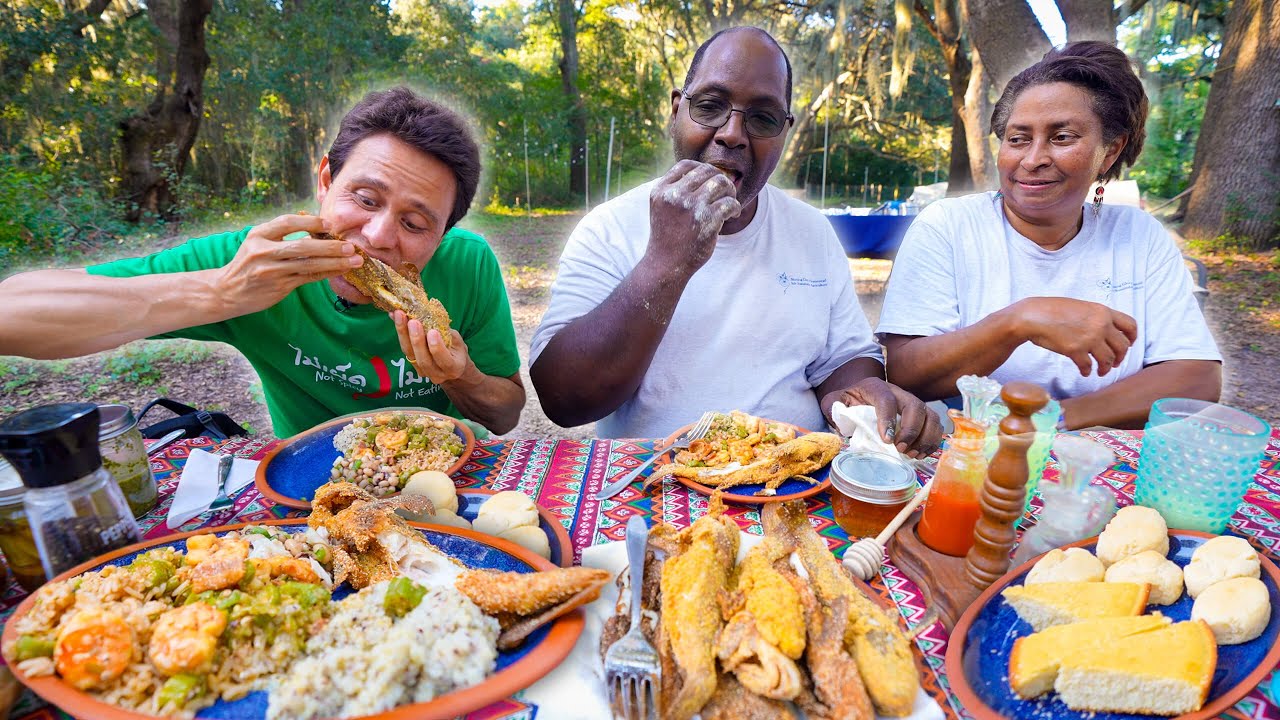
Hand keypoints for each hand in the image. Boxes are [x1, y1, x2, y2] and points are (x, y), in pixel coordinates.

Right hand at [214, 213, 360, 315]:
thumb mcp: (256, 242)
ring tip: (354, 261)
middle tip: (350, 246)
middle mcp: (263, 251)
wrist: (227, 291)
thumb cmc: (248, 263)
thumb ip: (279, 233)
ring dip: (335, 262)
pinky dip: (326, 273)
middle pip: (302, 246)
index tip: (329, 225)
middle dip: (330, 246)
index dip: (310, 222)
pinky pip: (308, 278)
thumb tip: (313, 223)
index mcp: (258, 235)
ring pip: (309, 264)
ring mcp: (271, 270)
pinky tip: (340, 270)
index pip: (287, 222)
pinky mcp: (279, 286)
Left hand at [393, 310, 470, 384]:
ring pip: (410, 354)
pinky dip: (399, 332)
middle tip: (413, 322)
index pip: (444, 361)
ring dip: (403, 334)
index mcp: (453, 368)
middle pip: (423, 359)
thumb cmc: (456, 350)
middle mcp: (437, 374)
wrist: (451, 366)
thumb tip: (431, 311)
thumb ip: (446, 331)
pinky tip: (394, 317)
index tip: (432, 332)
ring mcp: (423, 372)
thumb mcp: (457, 341)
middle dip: (417, 340)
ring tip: (399, 315)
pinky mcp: (413, 365)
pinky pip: (405, 349)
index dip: (437, 347)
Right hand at [644, 160, 740, 273]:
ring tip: (729, 201)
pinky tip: (732, 215)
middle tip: (724, 192)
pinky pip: (731, 203)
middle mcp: (675, 195)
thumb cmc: (667, 236)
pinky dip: (735, 207)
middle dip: (719, 179)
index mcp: (662, 190)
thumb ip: (676, 189)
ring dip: (730, 190)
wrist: (665, 265)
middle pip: (707, 171)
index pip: (686, 165)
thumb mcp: (662, 207)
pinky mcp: (708, 220)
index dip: (702, 168)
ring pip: (721, 182)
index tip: (709, 180)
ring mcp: (692, 207)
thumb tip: (704, 171)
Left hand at [831, 377, 942, 457]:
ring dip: (925, 438)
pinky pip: (935, 426)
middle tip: (900, 449)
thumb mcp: (834, 401)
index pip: (886, 399)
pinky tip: (919, 454)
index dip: (888, 419)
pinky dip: (932, 442)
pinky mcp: (921, 415)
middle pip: (915, 406)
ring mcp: (912, 403)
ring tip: (912, 454)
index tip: (886, 440)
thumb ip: (834, 408)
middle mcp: (898, 392)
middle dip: (911, 430)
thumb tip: (841, 423)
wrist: (859, 395)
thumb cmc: (848, 400)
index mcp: (875, 387)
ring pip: (930, 416)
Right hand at [1015, 297, 1137, 376]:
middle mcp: (1100, 325)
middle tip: (1113, 362)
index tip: (1128, 344)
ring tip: (1100, 371)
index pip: (1130, 325)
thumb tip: (1105, 330)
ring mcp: (1089, 339)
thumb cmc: (1052, 310)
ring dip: (1105, 368)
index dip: (1132, 338)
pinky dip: (1087, 371)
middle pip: (1122, 346)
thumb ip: (1096, 317)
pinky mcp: (1076, 351)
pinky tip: (1084, 372)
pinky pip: (1088, 366)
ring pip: (1109, 359)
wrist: (1033, 316)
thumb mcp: (1081, 307)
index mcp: (1103, 312)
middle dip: (1120, 357)